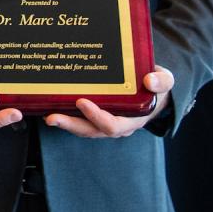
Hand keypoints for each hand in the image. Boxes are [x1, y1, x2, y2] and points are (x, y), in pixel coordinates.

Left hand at [44, 66, 174, 137]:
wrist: (154, 89)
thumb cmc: (157, 86)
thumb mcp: (165, 82)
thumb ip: (162, 81)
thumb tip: (150, 80)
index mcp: (132, 119)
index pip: (112, 125)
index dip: (97, 116)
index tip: (82, 102)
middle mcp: (116, 124)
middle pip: (91, 130)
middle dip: (71, 125)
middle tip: (51, 117)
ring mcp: (104, 121)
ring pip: (82, 127)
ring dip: (64, 122)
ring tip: (47, 115)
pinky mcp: (95, 115)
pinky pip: (79, 118)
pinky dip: (66, 114)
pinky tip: (49, 105)